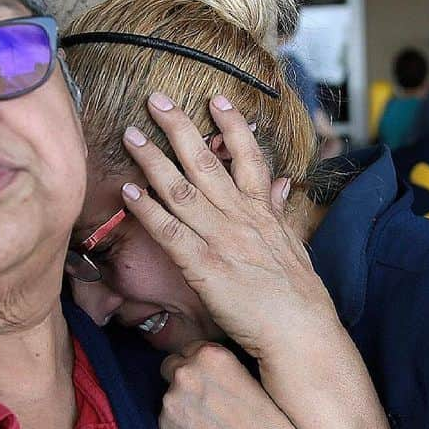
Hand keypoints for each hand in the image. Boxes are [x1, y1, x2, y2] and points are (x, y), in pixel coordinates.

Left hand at [120, 93, 337, 360]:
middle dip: (179, 128)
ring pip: (181, 189)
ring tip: (132, 135)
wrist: (299, 330)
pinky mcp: (203, 266)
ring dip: (153, 160)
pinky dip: (147, 210)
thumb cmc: (298, 295)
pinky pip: (169, 232)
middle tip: (157, 100)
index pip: (247, 156)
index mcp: (262, 211)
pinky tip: (128, 192)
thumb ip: (278, 211)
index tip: (215, 98)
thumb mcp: (293, 244)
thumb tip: (280, 183)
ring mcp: (221, 239)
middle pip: (205, 162)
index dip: (231, 124)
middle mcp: (240, 217)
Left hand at [159, 341, 307, 428]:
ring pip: (169, 395)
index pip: (190, 349)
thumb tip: (204, 368)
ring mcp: (172, 398)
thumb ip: (221, 367)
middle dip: (185, 382)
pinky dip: (179, 427)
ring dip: (182, 405)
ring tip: (210, 424)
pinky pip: (166, 420)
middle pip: (172, 367)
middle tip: (207, 403)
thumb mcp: (249, 376)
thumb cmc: (267, 422)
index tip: (209, 380)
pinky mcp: (164, 424)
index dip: (199, 366)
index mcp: (211, 355)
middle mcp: (186, 371)